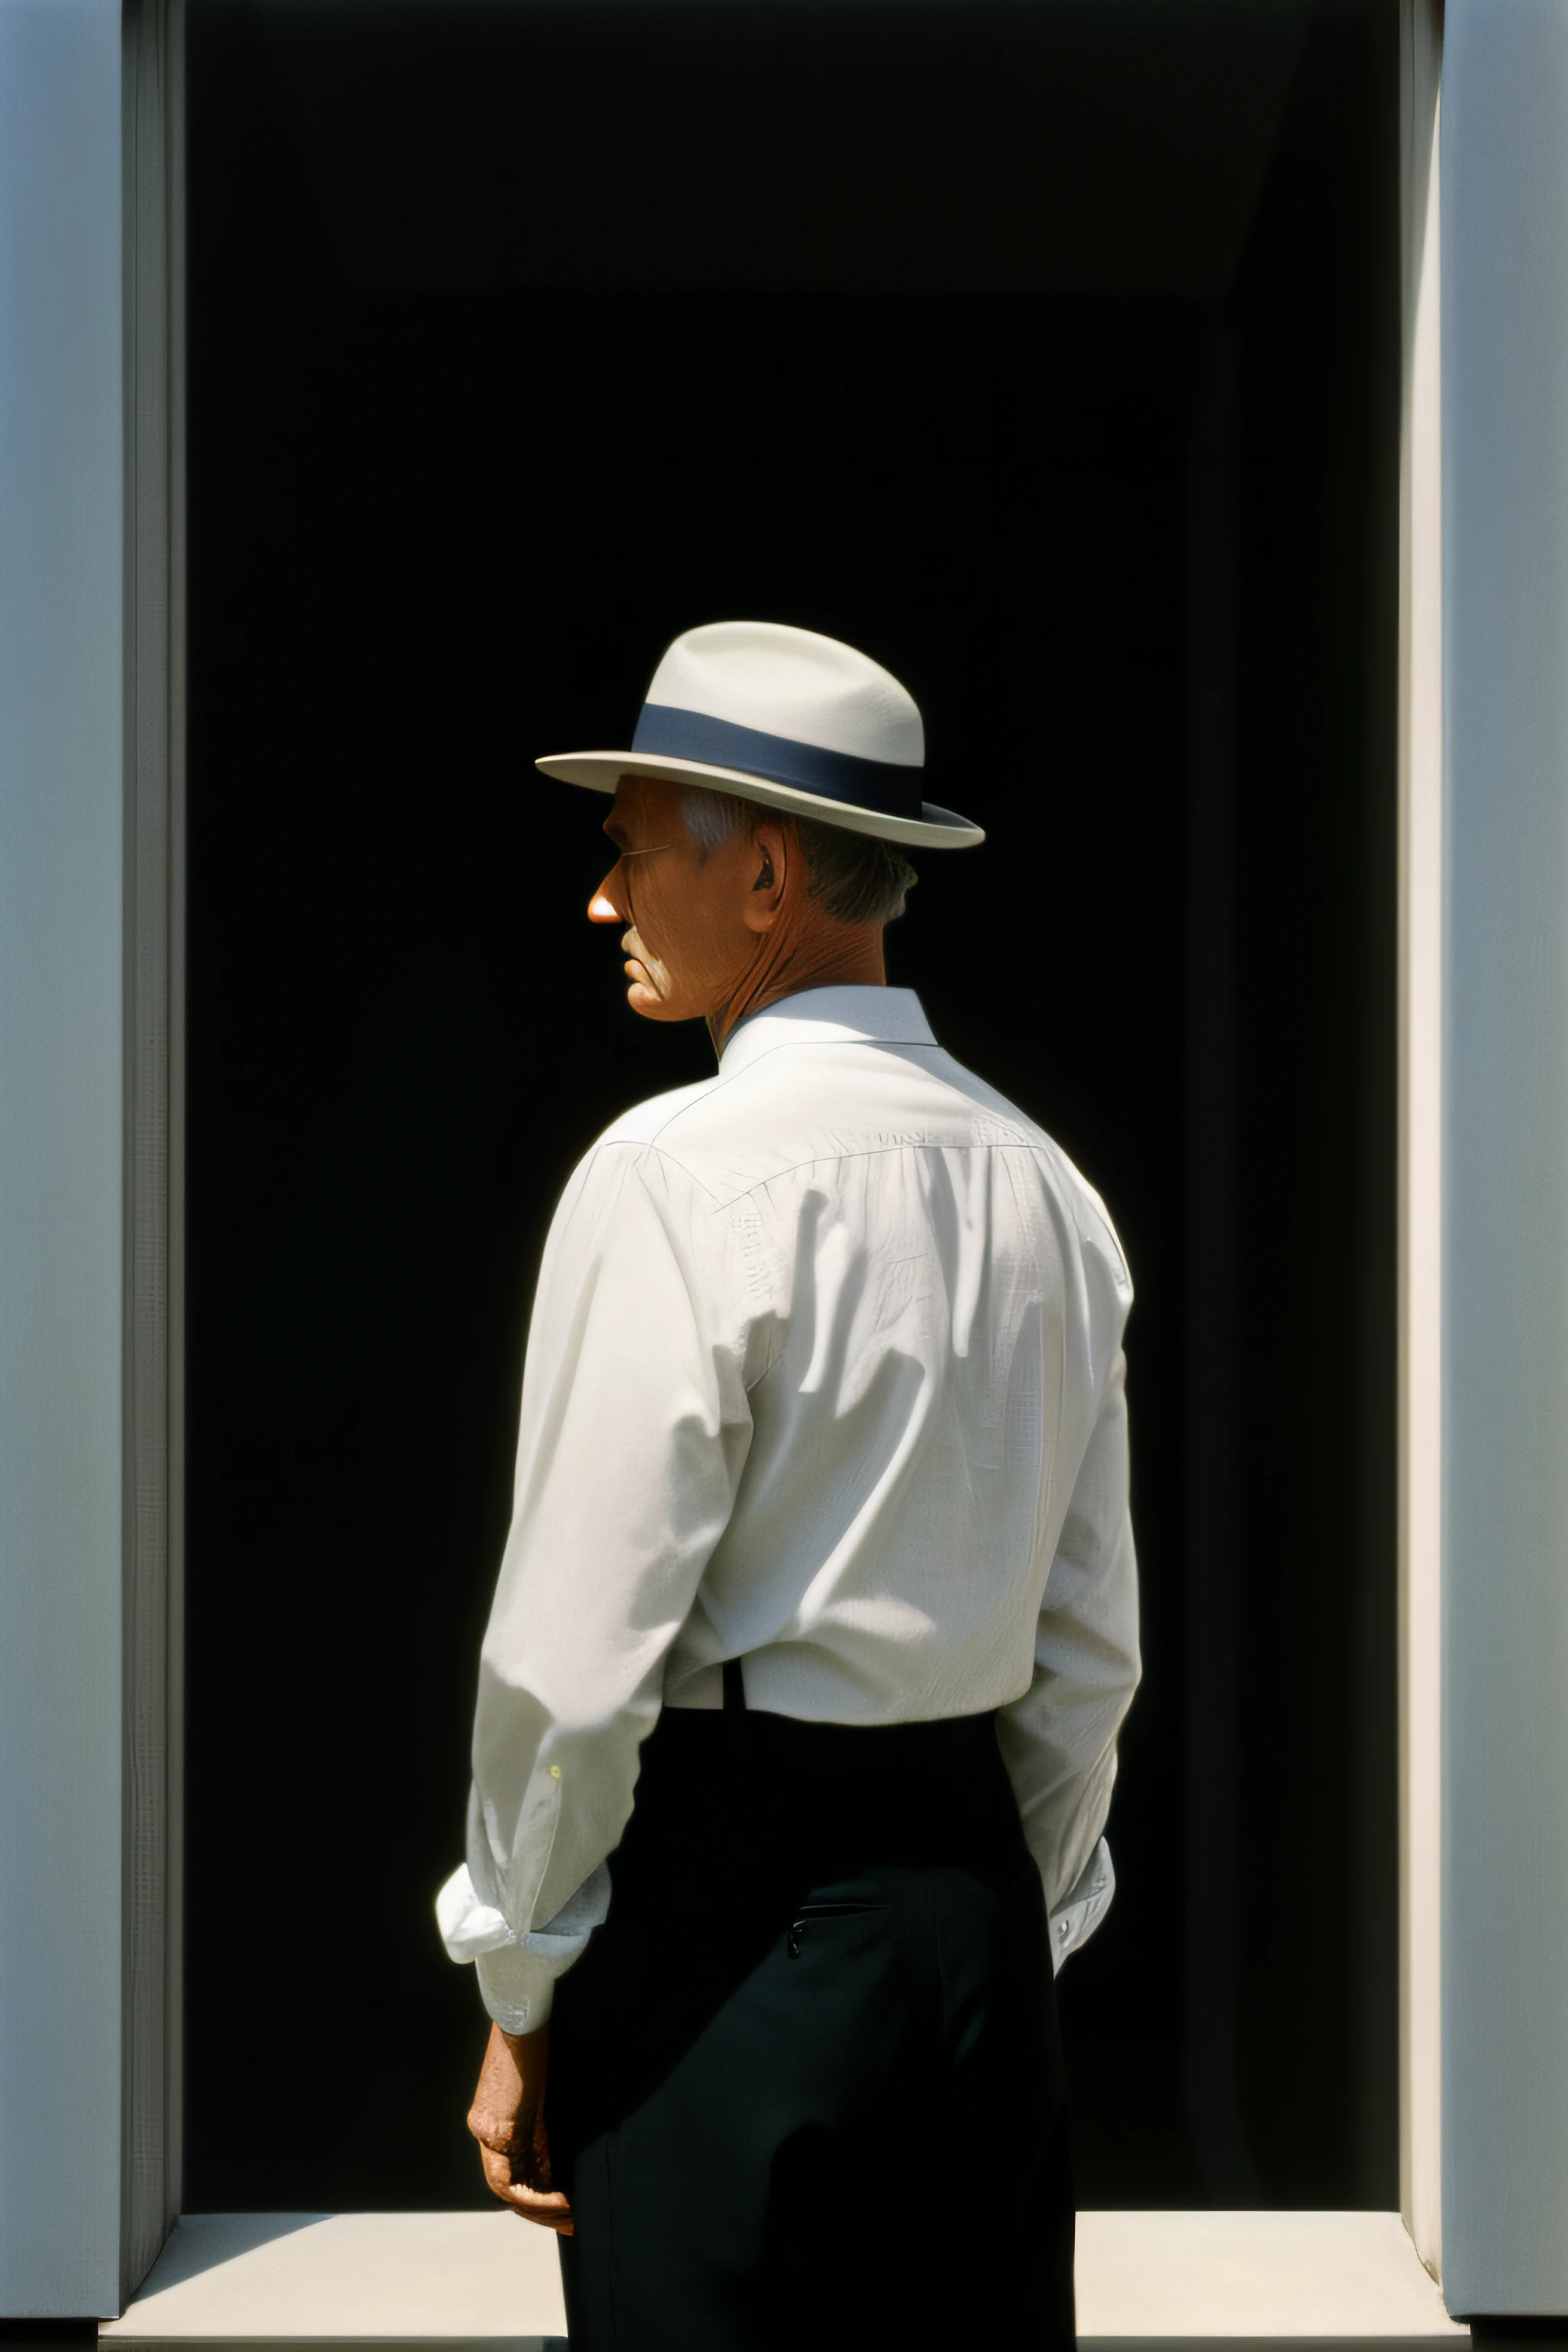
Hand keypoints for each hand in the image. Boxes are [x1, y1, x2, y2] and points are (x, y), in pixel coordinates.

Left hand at [466, 2020, 573, 2234]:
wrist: (523, 2016)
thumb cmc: (539, 2044)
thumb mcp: (547, 2093)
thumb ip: (549, 2123)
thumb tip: (576, 2152)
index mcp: (504, 2120)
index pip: (520, 2172)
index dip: (543, 2199)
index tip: (570, 2212)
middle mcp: (489, 2129)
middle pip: (511, 2188)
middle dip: (543, 2213)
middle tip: (573, 2224)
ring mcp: (486, 2129)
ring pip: (506, 2191)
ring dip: (540, 2211)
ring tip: (571, 2216)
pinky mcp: (491, 2125)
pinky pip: (506, 2180)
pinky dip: (534, 2197)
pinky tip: (561, 2201)